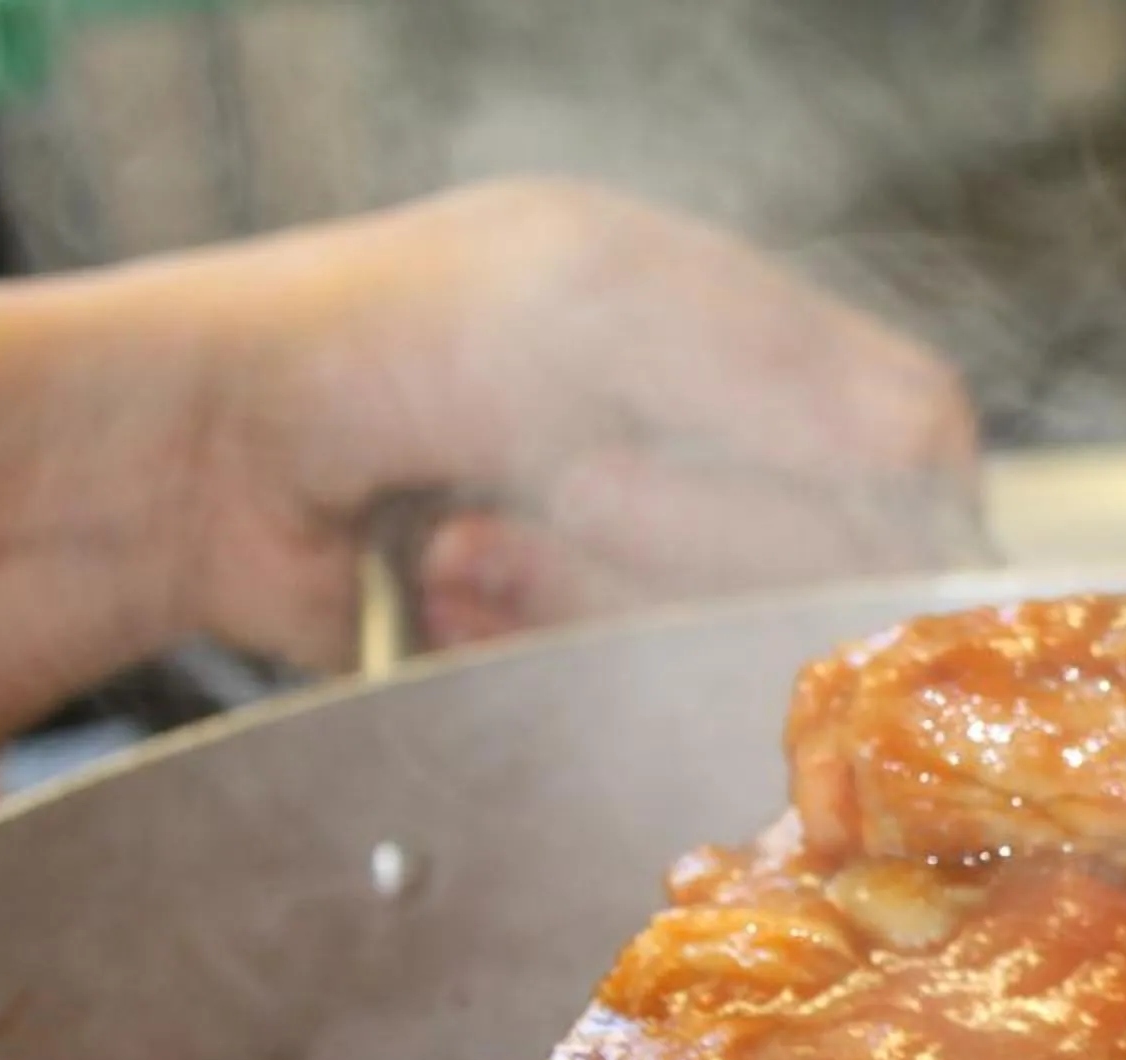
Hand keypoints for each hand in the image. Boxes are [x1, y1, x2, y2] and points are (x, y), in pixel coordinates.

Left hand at [0, 178, 982, 792]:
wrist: (187, 447)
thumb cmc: (372, 334)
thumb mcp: (589, 296)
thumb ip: (777, 368)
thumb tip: (937, 451)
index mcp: (740, 336)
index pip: (911, 443)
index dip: (877, 499)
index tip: (816, 524)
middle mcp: (713, 454)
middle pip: (826, 564)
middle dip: (684, 538)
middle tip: (563, 490)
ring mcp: (643, 567)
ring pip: (725, 642)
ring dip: (589, 596)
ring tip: (469, 546)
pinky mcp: (574, 660)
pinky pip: (629, 697)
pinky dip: (535, 650)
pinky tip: (448, 598)